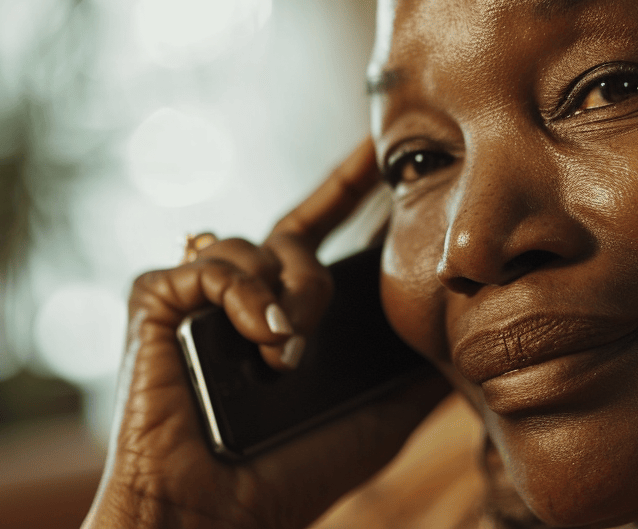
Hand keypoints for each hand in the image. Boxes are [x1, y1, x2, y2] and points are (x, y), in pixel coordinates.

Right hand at [81, 139, 450, 528]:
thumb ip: (419, 368)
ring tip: (294, 350)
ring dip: (295, 292)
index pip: (324, 237)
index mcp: (289, 318)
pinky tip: (264, 339)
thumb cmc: (292, 475)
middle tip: (381, 164)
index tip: (385, 146)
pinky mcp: (156, 301)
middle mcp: (243, 298)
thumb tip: (481, 330)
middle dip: (340, 193)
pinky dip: (244, 296)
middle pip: (298, 222)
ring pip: (264, 244)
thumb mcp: (382, 416)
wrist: (218, 516)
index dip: (351, 188)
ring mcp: (198, 297)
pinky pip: (212, 264)